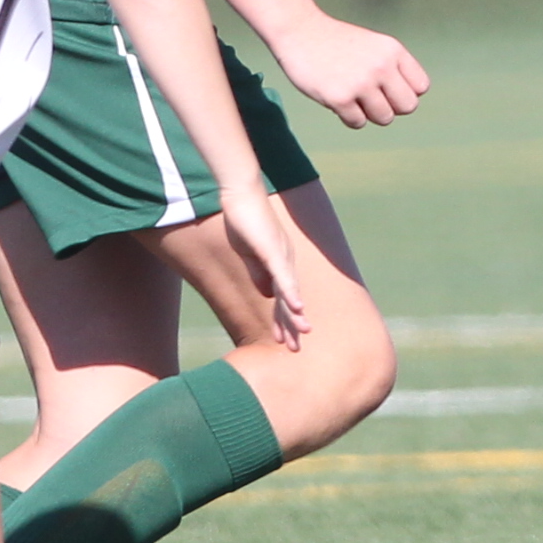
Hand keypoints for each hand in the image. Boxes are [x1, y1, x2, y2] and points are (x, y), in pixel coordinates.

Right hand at [215, 186, 309, 347]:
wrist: (241, 193)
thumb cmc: (243, 219)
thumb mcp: (250, 253)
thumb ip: (260, 273)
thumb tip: (269, 294)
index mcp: (278, 265)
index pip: (283, 298)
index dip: (283, 320)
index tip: (284, 341)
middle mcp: (285, 263)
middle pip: (290, 300)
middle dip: (292, 326)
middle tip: (296, 349)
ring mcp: (281, 257)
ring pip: (290, 292)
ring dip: (294, 316)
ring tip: (302, 335)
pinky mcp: (273, 251)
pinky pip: (283, 277)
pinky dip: (291, 294)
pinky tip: (297, 310)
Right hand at [278, 12, 426, 128]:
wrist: (299, 31)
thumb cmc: (335, 42)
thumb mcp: (373, 46)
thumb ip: (392, 68)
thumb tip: (404, 105)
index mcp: (392, 51)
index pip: (420, 87)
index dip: (404, 91)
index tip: (386, 87)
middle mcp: (381, 66)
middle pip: (408, 107)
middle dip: (391, 107)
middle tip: (371, 98)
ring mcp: (360, 83)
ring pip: (384, 118)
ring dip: (369, 113)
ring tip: (353, 97)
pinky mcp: (339, 98)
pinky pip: (358, 123)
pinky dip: (348, 117)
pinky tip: (337, 99)